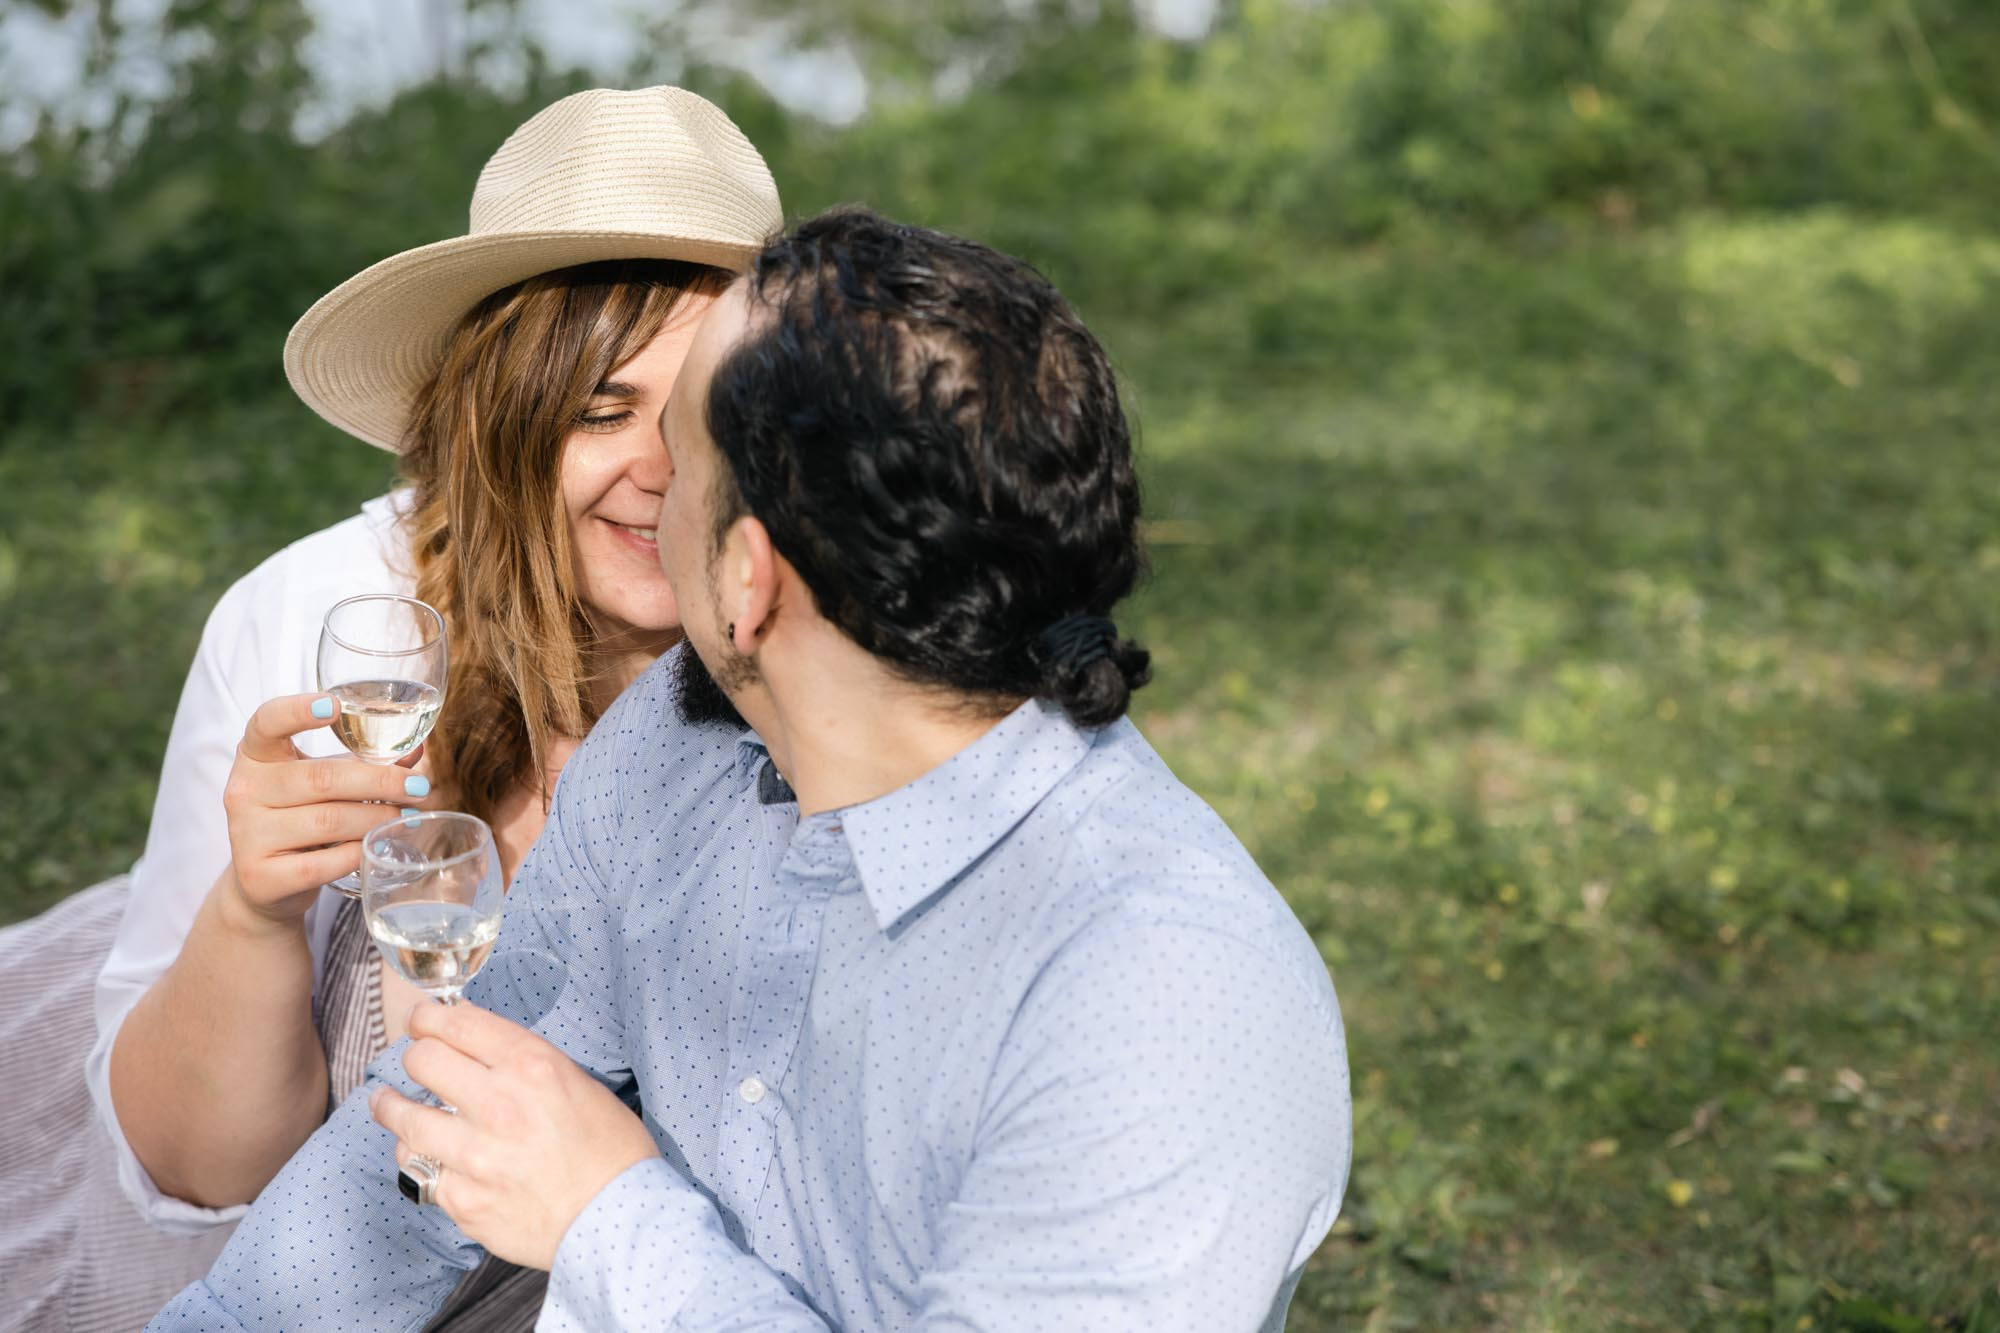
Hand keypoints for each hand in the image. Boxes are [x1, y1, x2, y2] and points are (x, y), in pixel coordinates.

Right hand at [219, 692, 431, 928]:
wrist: (262, 881)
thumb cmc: (298, 818)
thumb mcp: (322, 783)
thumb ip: (363, 764)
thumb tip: (416, 752)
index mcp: (255, 757)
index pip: (266, 723)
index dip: (297, 711)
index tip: (334, 705)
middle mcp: (243, 790)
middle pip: (322, 778)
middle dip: (381, 782)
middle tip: (418, 788)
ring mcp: (246, 835)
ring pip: (329, 821)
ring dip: (377, 819)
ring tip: (406, 818)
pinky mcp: (259, 876)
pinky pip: (324, 863)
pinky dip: (358, 854)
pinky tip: (375, 848)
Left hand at [370, 1000, 658, 1269]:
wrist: (619, 1219)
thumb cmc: (610, 1150)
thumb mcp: (578, 1083)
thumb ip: (525, 1065)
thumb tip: (477, 1050)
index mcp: (531, 1066)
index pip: (457, 1023)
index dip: (428, 1016)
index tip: (421, 1021)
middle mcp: (498, 1103)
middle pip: (422, 1059)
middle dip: (416, 1055)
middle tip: (418, 1061)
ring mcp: (475, 1154)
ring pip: (403, 1116)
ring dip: (393, 1105)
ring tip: (388, 1103)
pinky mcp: (462, 1198)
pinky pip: (417, 1169)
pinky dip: (419, 1158)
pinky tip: (423, 1154)